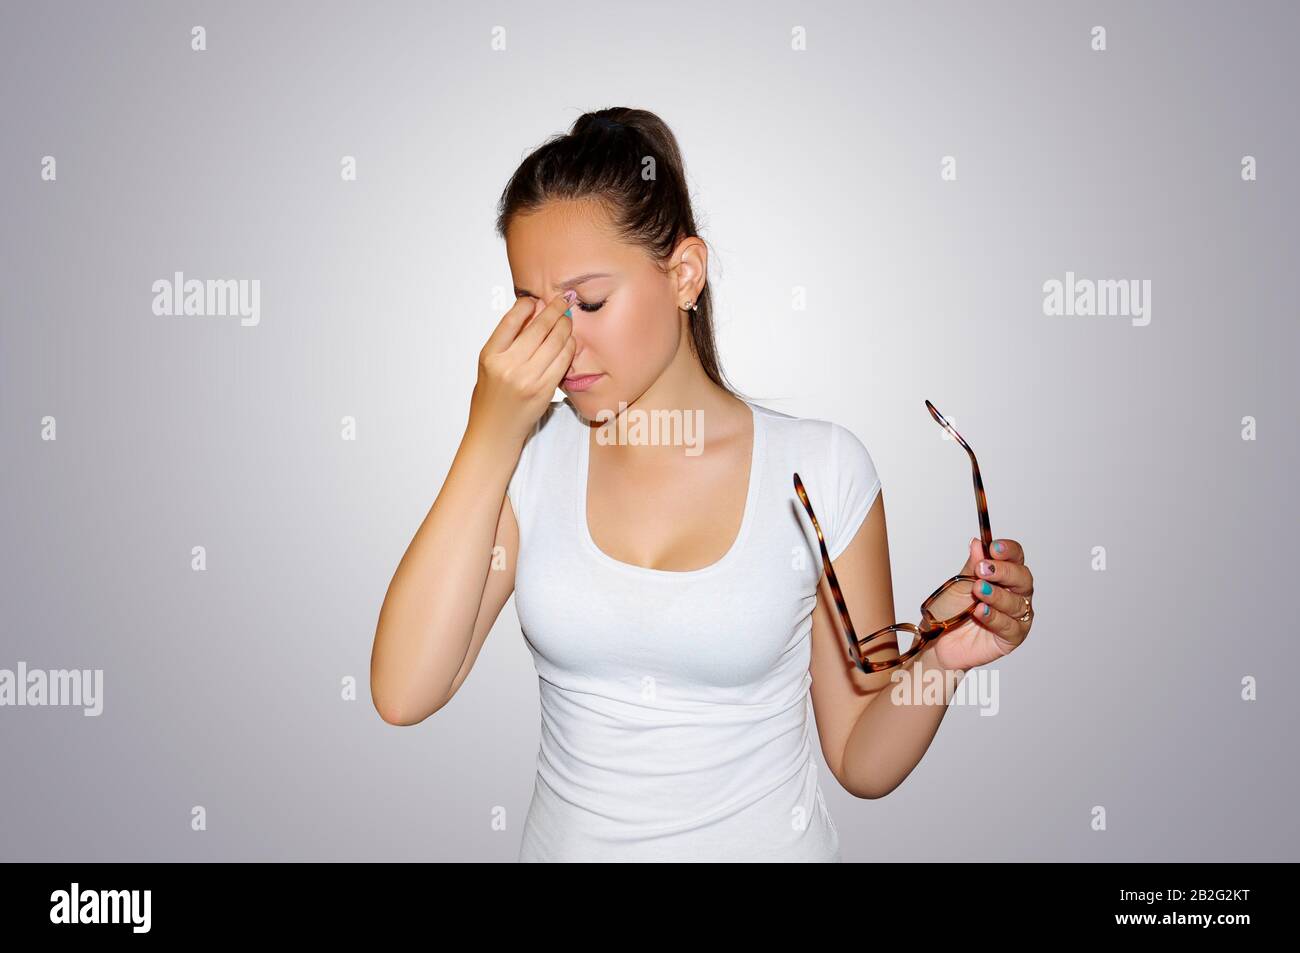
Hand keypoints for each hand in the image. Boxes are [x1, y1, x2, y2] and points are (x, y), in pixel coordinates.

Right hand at [469, 289, 576, 444]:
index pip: (511, 320)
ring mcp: (527, 379)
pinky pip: (562, 362)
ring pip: (554, 342)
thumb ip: (506, 342)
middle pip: (537, 328)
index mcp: (490, 355)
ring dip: (565, 327)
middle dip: (553, 310)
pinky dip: (569, 348)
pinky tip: (570, 342)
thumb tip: (530, 314)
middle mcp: (507, 365)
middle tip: (563, 301)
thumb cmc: (492, 397)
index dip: (526, 305)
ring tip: (568, 319)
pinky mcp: (544, 391)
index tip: (535, 299)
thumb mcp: (489, 366)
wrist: (495, 431)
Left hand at [927, 537, 1034, 670]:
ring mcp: (1016, 617)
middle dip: (1004, 571)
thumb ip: (972, 566)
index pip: (1015, 558)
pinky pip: (1009, 626)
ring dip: (997, 595)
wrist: (937, 640)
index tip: (994, 546)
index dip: (1008, 551)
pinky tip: (981, 611)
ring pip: (1017, 603)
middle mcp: (1015, 594)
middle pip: (1022, 578)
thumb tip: (978, 543)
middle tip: (983, 569)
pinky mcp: (1011, 637)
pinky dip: (994, 617)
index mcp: (1005, 576)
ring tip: (978, 590)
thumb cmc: (951, 611)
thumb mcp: (959, 583)